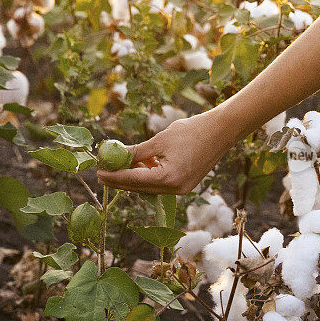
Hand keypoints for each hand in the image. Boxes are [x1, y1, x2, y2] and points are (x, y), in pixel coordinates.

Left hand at [97, 111, 233, 194]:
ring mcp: (182, 189)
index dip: (114, 176)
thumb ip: (137, 151)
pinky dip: (148, 176)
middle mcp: (175, 189)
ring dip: (133, 178)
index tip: (98, 173)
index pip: (133, 180)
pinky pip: (160, 184)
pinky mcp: (185, 185)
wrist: (222, 131)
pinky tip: (140, 164)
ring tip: (119, 165)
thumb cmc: (192, 131)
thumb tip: (116, 155)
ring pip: (149, 187)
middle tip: (102, 173)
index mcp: (168, 178)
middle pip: (139, 188)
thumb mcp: (159, 140)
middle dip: (120, 180)